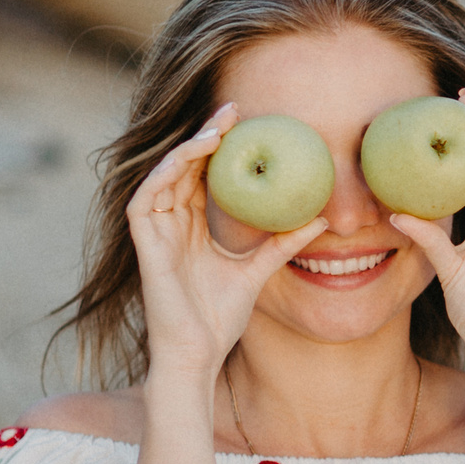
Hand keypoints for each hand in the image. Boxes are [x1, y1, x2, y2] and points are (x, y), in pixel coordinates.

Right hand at [129, 105, 329, 387]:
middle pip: (184, 166)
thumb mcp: (258, 270)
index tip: (249, 121)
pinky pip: (145, 199)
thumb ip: (283, 243)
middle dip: (206, 134)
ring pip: (164, 174)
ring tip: (217, 128)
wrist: (198, 353)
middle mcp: (170, 222)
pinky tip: (189, 158)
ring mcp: (155, 232)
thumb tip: (321, 218)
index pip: (204, 174)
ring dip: (188, 148)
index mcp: (192, 225)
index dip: (222, 146)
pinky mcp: (143, 244)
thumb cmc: (222, 317)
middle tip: (235, 109)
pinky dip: (165, 175)